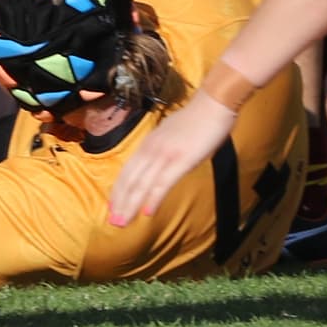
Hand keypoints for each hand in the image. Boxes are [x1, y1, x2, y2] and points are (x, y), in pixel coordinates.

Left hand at [104, 96, 233, 228]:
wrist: (214, 103)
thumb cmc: (197, 119)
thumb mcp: (171, 134)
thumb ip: (162, 148)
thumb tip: (159, 160)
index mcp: (148, 144)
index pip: (127, 171)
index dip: (118, 190)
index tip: (112, 206)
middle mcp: (151, 149)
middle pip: (129, 180)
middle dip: (120, 202)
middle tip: (113, 221)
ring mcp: (164, 155)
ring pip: (141, 184)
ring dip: (130, 205)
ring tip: (123, 223)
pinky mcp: (181, 160)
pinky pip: (162, 183)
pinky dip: (153, 199)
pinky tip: (147, 213)